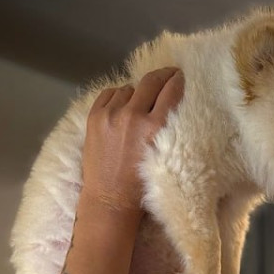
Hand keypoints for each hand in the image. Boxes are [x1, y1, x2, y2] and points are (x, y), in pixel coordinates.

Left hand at [80, 66, 184, 215]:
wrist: (110, 200)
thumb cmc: (140, 186)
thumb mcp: (162, 156)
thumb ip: (164, 128)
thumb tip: (165, 102)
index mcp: (154, 128)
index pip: (170, 92)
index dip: (176, 80)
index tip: (179, 76)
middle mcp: (133, 116)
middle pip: (151, 82)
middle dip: (163, 75)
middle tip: (169, 73)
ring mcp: (111, 114)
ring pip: (129, 88)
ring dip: (136, 93)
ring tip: (139, 103)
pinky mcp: (94, 117)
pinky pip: (110, 94)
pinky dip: (118, 97)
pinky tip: (121, 106)